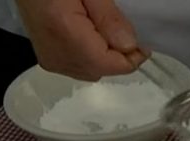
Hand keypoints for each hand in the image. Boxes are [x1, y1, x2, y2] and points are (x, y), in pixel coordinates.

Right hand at [15, 0, 146, 79]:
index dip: (134, 55)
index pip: (112, 65)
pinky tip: (89, 36)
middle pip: (104, 70)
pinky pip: (79, 67)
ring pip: (93, 71)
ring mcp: (51, 61)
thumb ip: (110, 18)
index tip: (142, 39)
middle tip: (121, 29)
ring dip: (105, 57)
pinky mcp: (47, 60)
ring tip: (102, 30)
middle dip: (119, 55)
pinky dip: (91, 56)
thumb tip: (129, 46)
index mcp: (68, 37)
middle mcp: (57, 57)